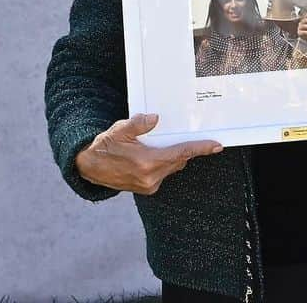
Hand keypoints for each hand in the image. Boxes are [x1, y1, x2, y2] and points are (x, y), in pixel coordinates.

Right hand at [74, 113, 222, 194]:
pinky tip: (156, 153)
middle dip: (185, 149)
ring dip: (172, 156)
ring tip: (163, 143)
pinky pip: (163, 173)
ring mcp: (148, 185)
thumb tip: (154, 119)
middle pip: (179, 160)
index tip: (217, 145)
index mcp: (147, 163)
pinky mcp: (145, 188)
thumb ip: (139, 124)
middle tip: (189, 134)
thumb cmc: (105, 146)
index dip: (201, 149)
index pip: (181, 154)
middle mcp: (150, 177)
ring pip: (171, 167)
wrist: (89, 167)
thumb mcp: (120, 129)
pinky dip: (164, 162)